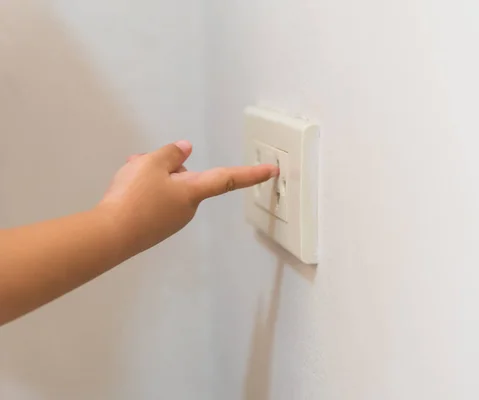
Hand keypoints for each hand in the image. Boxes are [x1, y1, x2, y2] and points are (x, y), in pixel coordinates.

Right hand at [99, 140, 277, 252]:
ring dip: (150, 178)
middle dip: (165, 168)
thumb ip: (171, 154)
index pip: (229, 179)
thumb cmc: (134, 197)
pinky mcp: (156, 228)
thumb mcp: (150, 163)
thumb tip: (185, 149)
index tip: (273, 171)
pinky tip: (124, 192)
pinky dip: (142, 192)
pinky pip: (154, 202)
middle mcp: (188, 208)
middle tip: (140, 163)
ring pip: (166, 188)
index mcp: (194, 191)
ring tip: (127, 178)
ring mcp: (172, 221)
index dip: (252, 174)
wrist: (109, 235)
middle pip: (184, 179)